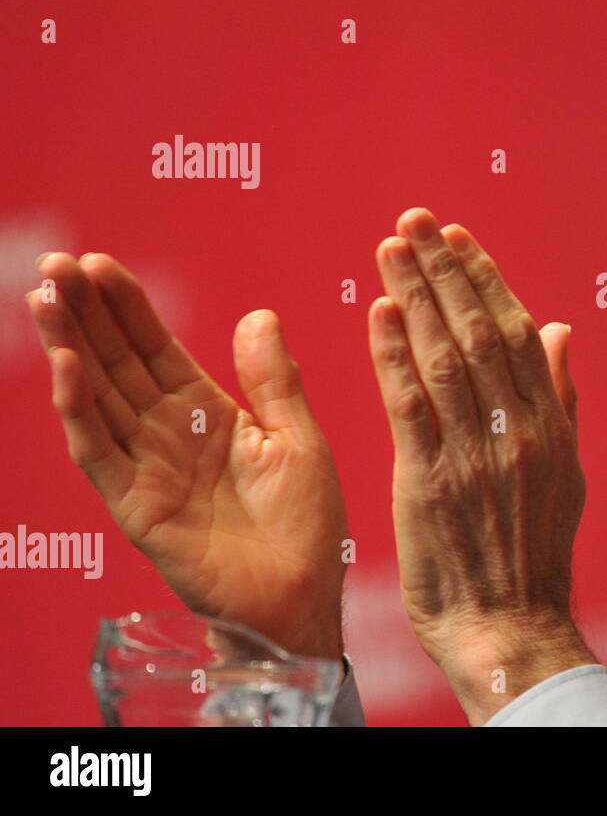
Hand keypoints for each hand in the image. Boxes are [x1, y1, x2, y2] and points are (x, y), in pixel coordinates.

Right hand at [28, 253, 349, 660]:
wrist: (304, 595)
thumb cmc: (306, 527)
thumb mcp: (298, 439)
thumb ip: (274, 380)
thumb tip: (259, 315)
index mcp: (207, 415)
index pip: (156, 350)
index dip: (128, 309)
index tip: (102, 264)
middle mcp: (167, 437)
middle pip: (116, 364)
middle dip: (86, 315)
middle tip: (58, 262)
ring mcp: (147, 470)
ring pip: (97, 398)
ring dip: (70, 348)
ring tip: (48, 296)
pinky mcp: (137, 507)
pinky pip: (101, 453)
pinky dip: (81, 410)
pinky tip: (67, 366)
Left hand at [368, 208, 593, 723]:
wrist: (509, 625)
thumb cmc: (532, 553)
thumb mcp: (567, 472)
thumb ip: (561, 398)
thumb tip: (560, 330)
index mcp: (550, 425)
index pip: (519, 332)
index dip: (486, 279)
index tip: (458, 238)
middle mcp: (517, 431)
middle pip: (481, 331)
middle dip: (445, 269)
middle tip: (416, 219)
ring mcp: (475, 455)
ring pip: (444, 356)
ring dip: (414, 295)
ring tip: (392, 246)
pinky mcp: (430, 482)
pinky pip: (410, 405)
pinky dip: (393, 354)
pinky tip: (379, 312)